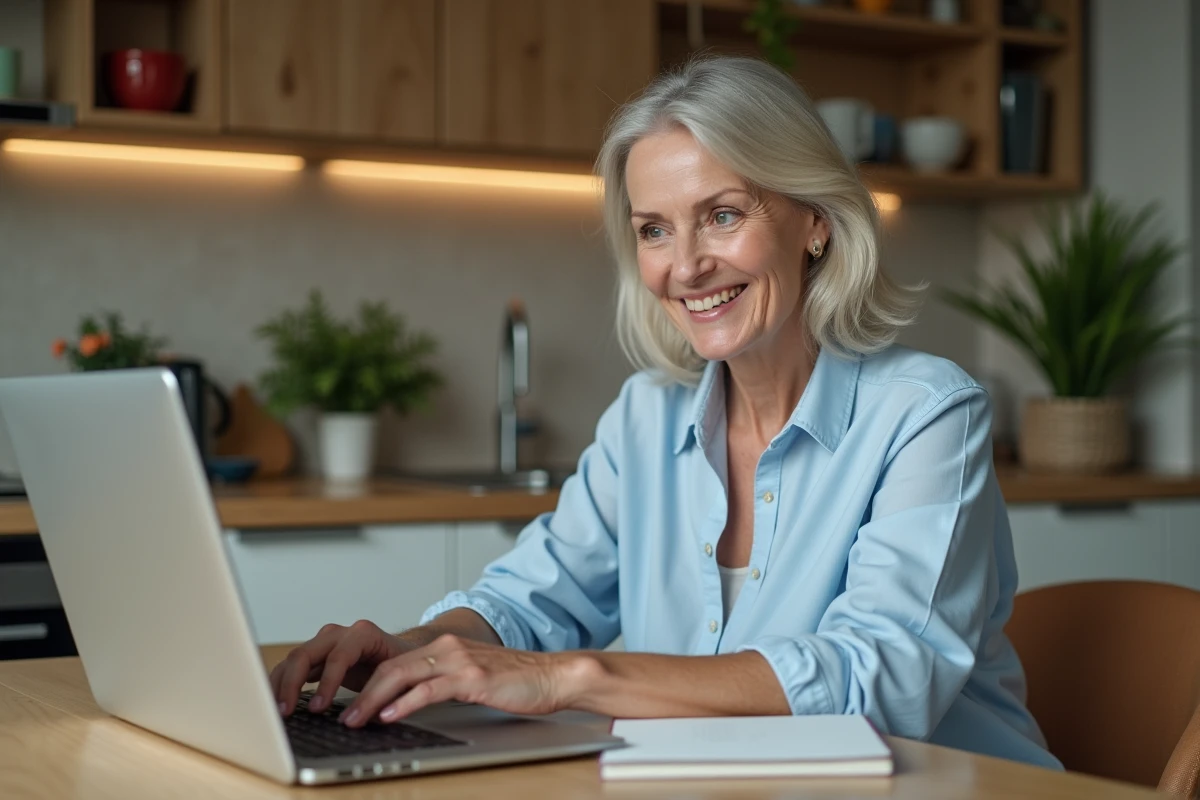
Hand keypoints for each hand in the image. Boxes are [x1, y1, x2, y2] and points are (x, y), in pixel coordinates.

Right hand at [269, 620, 412, 715]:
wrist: (398, 653)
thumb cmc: (400, 665)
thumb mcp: (398, 678)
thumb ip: (380, 695)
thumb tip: (359, 719)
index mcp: (363, 634)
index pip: (338, 657)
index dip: (327, 683)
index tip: (318, 709)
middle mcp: (338, 634)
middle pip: (306, 653)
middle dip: (293, 684)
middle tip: (286, 712)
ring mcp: (323, 642)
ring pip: (293, 659)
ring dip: (281, 685)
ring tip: (276, 712)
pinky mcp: (314, 655)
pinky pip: (291, 666)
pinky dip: (281, 684)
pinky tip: (275, 703)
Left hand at [338, 634, 590, 727]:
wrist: (554, 675)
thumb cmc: (517, 682)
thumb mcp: (473, 678)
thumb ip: (444, 683)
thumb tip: (411, 703)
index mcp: (445, 647)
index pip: (394, 663)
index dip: (366, 683)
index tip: (348, 703)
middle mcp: (447, 648)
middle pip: (390, 666)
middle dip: (360, 691)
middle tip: (342, 715)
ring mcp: (459, 660)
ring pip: (402, 674)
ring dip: (373, 700)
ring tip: (355, 719)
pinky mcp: (472, 676)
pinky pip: (429, 688)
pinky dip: (404, 702)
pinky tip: (390, 715)